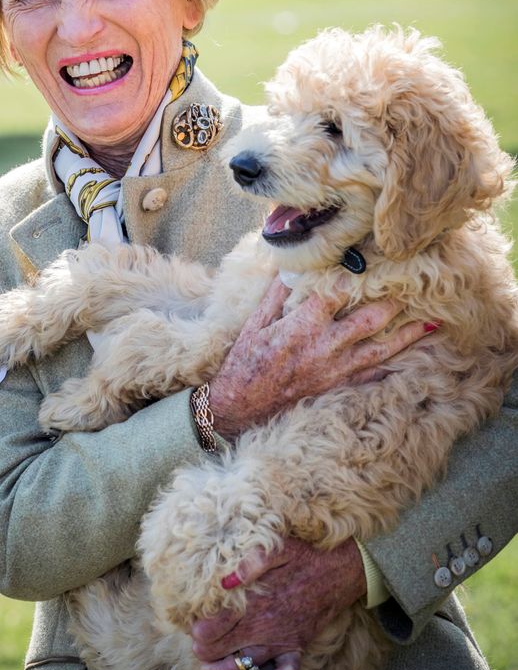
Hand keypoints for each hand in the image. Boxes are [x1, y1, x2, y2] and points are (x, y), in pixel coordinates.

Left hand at [191, 537, 365, 669]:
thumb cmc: (304, 556)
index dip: (199, 630)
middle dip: (206, 652)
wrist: (340, 570)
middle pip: (225, 649)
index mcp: (256, 602)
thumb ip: (251, 562)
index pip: (216, 626)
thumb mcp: (277, 547)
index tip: (192, 627)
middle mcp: (266, 626)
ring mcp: (282, 640)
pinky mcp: (297, 647)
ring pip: (247, 667)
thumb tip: (224, 581)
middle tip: (197, 647)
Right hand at [209, 277, 433, 438]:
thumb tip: (289, 267)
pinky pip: (371, 378)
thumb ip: (275, 295)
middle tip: (414, 285)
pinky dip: (391, 368)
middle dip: (393, 302)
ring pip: (379, 350)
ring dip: (406, 335)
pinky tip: (409, 360)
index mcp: (302, 326)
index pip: (337, 294)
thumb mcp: (255, 324)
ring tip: (430, 322)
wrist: (240, 407)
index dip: (356, 277)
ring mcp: (334, 370)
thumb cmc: (245, 363)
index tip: (373, 262)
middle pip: (369, 320)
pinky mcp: (336, 387)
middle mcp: (324, 347)